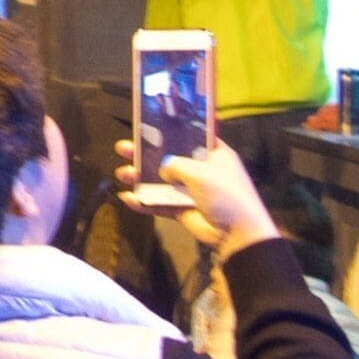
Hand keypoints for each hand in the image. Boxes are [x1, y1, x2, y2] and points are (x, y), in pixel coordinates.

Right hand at [116, 137, 279, 262]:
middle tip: (124, 148)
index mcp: (212, 154)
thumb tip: (163, 170)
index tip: (149, 125)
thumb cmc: (224, 193)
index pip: (189, 136)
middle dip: (145, 153)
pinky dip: (144, 202)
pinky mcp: (182, 209)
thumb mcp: (200, 171)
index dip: (171, 131)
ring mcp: (190, 191)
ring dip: (140, 177)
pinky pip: (159, 203)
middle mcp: (200, 170)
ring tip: (121, 173)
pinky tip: (128, 198)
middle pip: (168, 157)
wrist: (236, 232)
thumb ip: (176, 164)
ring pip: (159, 181)